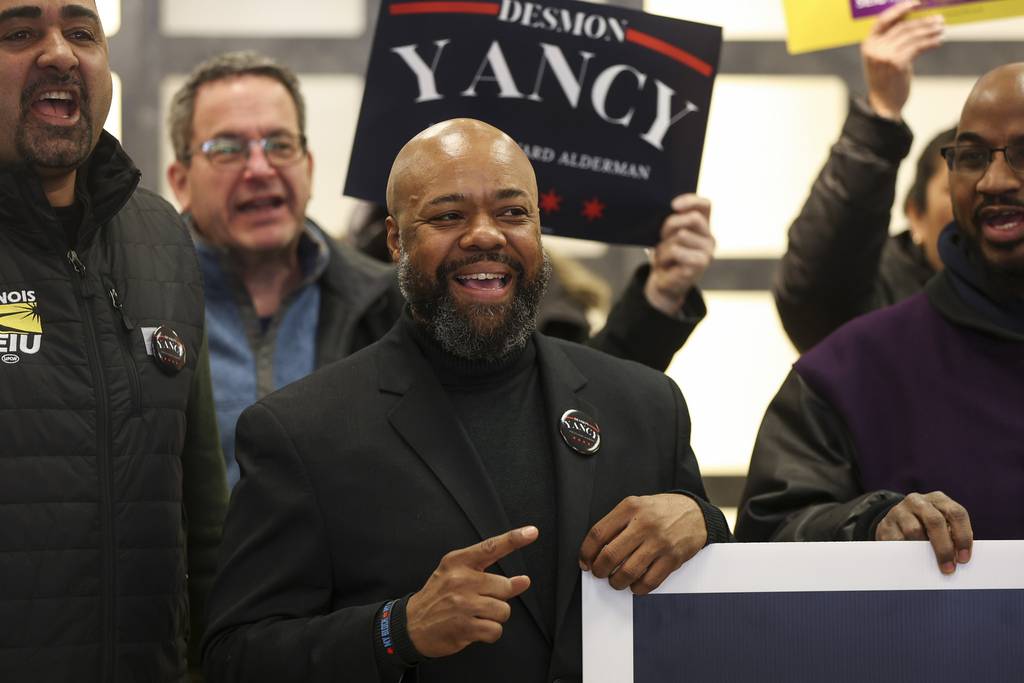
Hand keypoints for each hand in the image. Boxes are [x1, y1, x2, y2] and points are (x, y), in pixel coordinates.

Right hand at [406, 526, 536, 657]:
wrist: (411, 625)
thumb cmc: (438, 597)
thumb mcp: (455, 574)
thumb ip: (488, 573)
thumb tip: (523, 580)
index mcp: (458, 562)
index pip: (491, 547)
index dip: (513, 539)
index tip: (532, 532)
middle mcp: (460, 580)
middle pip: (505, 586)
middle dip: (500, 597)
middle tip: (482, 601)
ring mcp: (462, 604)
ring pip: (503, 610)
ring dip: (495, 617)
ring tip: (477, 616)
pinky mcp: (464, 627)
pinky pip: (495, 630)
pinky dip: (490, 633)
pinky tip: (475, 628)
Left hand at [578, 494, 705, 595]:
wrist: (695, 514)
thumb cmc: (660, 511)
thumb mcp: (636, 506)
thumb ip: (616, 523)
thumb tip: (594, 551)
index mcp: (630, 508)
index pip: (598, 534)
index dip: (586, 552)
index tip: (585, 562)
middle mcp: (644, 524)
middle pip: (610, 555)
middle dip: (599, 570)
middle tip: (599, 573)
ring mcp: (659, 542)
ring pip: (628, 572)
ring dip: (616, 582)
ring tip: (616, 580)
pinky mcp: (672, 559)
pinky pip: (649, 582)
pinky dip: (637, 588)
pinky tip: (634, 584)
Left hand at [643, 194, 713, 316]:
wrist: (663, 283)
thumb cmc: (665, 255)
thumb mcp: (666, 235)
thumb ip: (672, 222)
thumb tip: (668, 211)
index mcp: (703, 226)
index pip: (705, 205)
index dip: (690, 200)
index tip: (672, 205)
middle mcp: (709, 237)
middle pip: (693, 218)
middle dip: (671, 224)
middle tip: (661, 236)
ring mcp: (708, 251)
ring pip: (681, 234)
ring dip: (665, 245)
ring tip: (664, 255)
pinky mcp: (700, 264)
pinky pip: (676, 250)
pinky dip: (665, 256)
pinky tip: (666, 264)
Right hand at [862, 1, 944, 119]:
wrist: (883, 104)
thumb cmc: (885, 80)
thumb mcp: (882, 58)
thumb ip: (891, 41)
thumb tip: (914, 22)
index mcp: (868, 44)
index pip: (883, 20)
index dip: (900, 9)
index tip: (917, 2)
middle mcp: (875, 48)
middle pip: (903, 27)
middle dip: (923, 21)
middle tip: (939, 18)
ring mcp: (885, 55)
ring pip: (912, 36)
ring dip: (930, 30)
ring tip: (941, 28)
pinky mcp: (897, 63)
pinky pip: (918, 47)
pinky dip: (930, 42)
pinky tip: (939, 40)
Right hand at [875, 491, 972, 573]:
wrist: (895, 523)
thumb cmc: (927, 528)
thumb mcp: (942, 525)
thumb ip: (952, 536)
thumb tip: (959, 558)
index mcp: (938, 499)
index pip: (956, 513)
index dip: (963, 536)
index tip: (964, 559)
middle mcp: (918, 501)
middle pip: (935, 521)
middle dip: (944, 547)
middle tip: (949, 568)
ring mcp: (899, 510)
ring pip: (914, 531)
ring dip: (924, 551)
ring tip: (930, 565)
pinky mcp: (885, 524)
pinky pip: (897, 541)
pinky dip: (907, 553)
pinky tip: (913, 561)